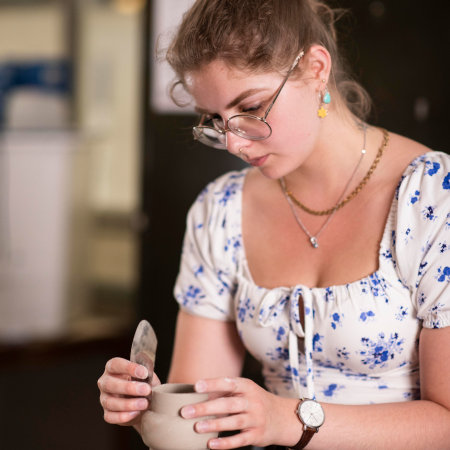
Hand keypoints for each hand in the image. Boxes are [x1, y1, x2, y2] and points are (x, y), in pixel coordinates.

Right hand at [97, 357, 160, 429]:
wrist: (145, 403)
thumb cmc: (144, 384)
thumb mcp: (147, 377)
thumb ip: (147, 375)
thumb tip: (148, 377)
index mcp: (113, 368)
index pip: (115, 364)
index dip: (128, 367)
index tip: (144, 373)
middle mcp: (105, 382)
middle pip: (109, 383)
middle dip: (128, 387)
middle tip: (146, 390)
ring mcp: (104, 398)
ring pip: (109, 402)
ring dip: (128, 404)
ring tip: (144, 403)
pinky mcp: (107, 413)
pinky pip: (110, 416)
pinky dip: (123, 416)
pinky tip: (136, 413)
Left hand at [179, 377, 299, 448]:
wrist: (282, 417)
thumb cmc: (254, 401)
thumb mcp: (245, 391)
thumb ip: (225, 392)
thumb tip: (196, 394)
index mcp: (247, 386)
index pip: (228, 383)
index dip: (212, 384)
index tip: (196, 386)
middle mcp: (252, 401)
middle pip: (227, 404)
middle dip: (206, 408)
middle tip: (186, 411)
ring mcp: (255, 418)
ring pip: (233, 422)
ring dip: (214, 425)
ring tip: (196, 427)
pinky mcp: (257, 435)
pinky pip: (240, 440)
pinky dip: (225, 443)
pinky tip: (211, 444)